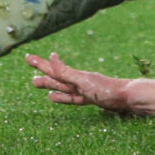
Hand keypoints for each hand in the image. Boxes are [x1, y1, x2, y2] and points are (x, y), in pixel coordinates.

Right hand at [25, 53, 140, 114]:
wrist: (127, 97)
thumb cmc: (106, 89)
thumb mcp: (83, 80)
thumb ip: (66, 72)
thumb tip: (52, 55)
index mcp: (74, 75)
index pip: (53, 69)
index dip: (40, 64)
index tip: (27, 57)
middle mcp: (77, 81)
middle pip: (55, 77)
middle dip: (42, 73)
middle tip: (29, 68)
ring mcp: (83, 90)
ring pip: (61, 87)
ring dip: (49, 85)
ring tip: (36, 83)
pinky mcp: (90, 99)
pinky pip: (71, 98)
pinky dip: (61, 98)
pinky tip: (53, 98)